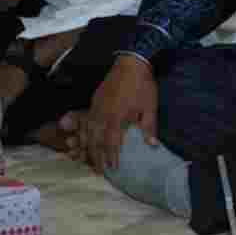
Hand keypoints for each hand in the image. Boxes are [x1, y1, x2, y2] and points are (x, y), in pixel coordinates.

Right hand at [85, 55, 159, 172]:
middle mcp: (102, 116)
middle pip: (96, 141)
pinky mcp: (93, 102)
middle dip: (97, 157)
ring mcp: (96, 108)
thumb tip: (152, 145)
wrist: (130, 63)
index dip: (111, 157)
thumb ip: (149, 127)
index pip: (112, 143)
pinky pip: (85, 122)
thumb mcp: (150, 106)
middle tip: (99, 171)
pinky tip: (83, 140)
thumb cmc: (143, 85)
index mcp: (117, 118)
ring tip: (88, 160)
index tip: (113, 168)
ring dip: (87, 147)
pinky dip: (83, 133)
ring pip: (87, 133)